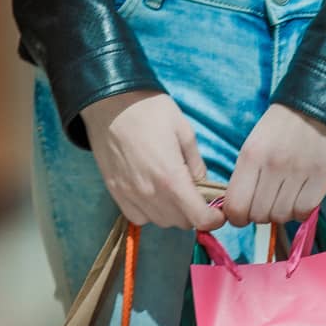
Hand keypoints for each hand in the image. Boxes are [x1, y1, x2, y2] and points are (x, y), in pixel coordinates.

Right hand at [81, 89, 225, 231]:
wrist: (108, 103)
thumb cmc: (149, 110)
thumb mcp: (184, 130)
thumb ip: (196, 164)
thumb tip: (202, 185)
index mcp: (171, 178)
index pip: (199, 218)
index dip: (213, 219)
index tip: (217, 212)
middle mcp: (150, 194)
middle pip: (182, 222)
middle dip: (194, 213)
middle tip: (195, 194)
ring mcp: (131, 196)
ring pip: (161, 222)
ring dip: (173, 213)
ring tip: (173, 191)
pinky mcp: (116, 193)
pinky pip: (139, 218)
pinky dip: (151, 213)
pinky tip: (153, 194)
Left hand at [223, 104, 325, 226]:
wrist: (318, 104)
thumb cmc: (282, 127)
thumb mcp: (254, 144)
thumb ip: (246, 176)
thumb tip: (239, 210)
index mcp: (251, 155)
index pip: (236, 206)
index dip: (237, 218)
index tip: (242, 216)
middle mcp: (273, 165)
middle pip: (259, 215)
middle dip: (259, 215)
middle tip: (266, 203)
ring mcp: (299, 172)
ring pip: (281, 216)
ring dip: (281, 213)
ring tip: (284, 198)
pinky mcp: (322, 177)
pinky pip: (304, 211)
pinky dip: (300, 211)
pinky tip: (300, 199)